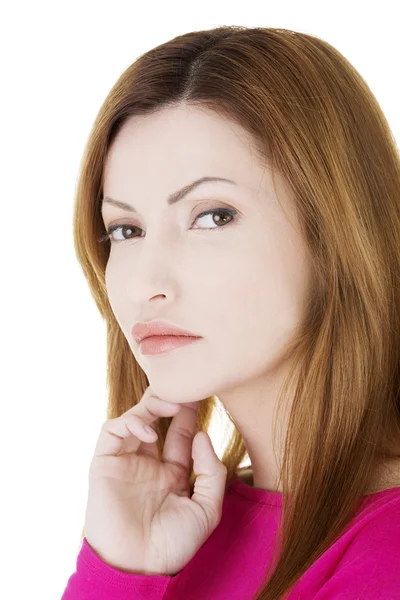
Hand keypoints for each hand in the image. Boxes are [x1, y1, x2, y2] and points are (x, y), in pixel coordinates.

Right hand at [84, 385, 226, 575]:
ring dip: (152, 405)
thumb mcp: (206, 509)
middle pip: (156, 420)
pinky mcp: (105, 463)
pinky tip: (150, 433)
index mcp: (172, 474)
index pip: (180, 435)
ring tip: (173, 404)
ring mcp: (125, 462)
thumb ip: (211, 472)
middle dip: (170, 400)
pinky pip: (112, 431)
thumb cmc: (173, 546)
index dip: (190, 415)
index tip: (204, 395)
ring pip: (134, 418)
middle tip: (187, 387)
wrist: (139, 569)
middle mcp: (148, 464)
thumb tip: (202, 435)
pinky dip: (130, 424)